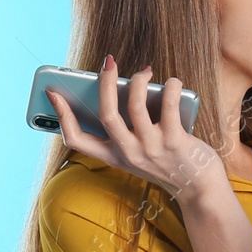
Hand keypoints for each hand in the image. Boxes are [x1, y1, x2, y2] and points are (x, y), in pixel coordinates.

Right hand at [47, 54, 228, 205]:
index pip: (76, 140)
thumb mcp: (139, 154)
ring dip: (138, 81)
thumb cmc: (169, 164)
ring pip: (135, 105)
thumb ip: (128, 131)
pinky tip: (173, 81)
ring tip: (145, 72)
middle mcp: (129, 153)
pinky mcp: (175, 141)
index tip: (53, 92)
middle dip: (104, 83)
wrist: (199, 189)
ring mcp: (151, 148)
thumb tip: (123, 90)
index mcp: (114, 157)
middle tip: (108, 62)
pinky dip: (170, 87)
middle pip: (106, 114)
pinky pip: (169, 105)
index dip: (61, 116)